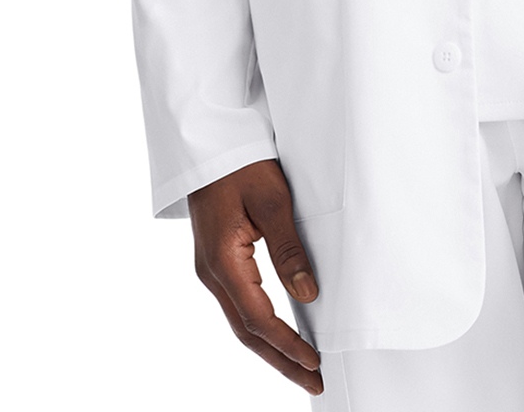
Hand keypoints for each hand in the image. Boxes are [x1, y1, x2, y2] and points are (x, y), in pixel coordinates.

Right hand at [189, 158, 323, 394]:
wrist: (209, 142)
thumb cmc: (241, 163)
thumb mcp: (272, 200)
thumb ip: (288, 249)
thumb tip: (307, 294)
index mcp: (222, 261)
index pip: (258, 319)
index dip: (287, 344)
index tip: (315, 362)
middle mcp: (211, 273)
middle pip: (247, 331)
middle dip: (281, 360)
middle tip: (315, 381)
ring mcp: (211, 269)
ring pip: (241, 322)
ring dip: (271, 348)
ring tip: (302, 368)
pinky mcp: (217, 262)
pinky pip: (238, 305)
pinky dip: (260, 327)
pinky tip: (279, 335)